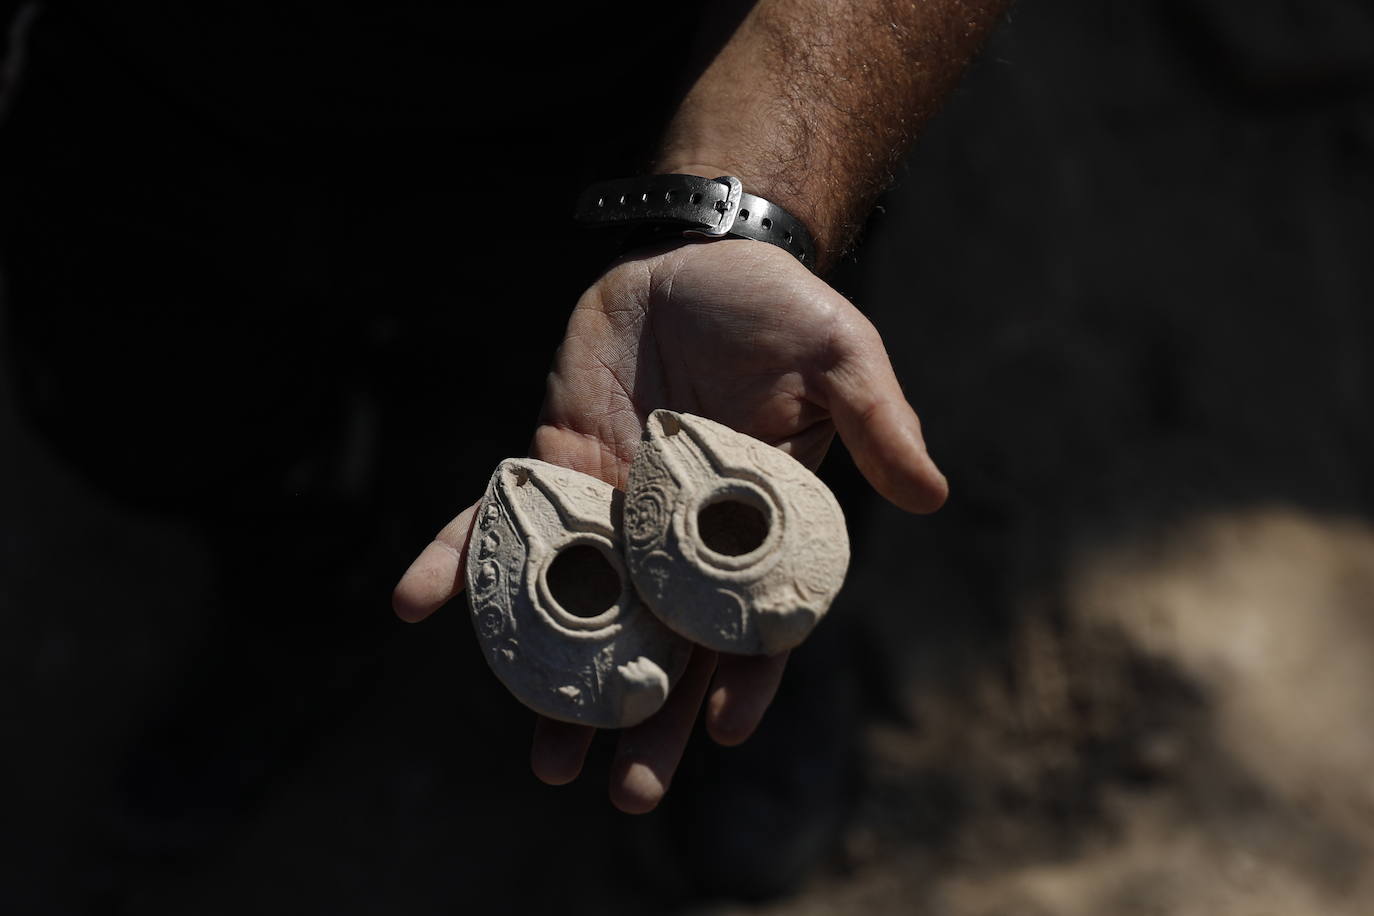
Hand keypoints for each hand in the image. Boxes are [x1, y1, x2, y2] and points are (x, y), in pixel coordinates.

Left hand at [392, 239, 945, 812]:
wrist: (695, 258)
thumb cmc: (781, 310)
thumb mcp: (841, 356)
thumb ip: (878, 422)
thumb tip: (930, 495)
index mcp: (756, 527)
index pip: (753, 617)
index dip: (742, 675)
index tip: (721, 730)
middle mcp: (681, 539)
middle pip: (666, 642)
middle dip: (648, 717)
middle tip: (628, 792)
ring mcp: (614, 512)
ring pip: (582, 610)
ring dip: (559, 680)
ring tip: (547, 758)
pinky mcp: (553, 470)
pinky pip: (499, 525)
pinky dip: (459, 562)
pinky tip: (418, 602)